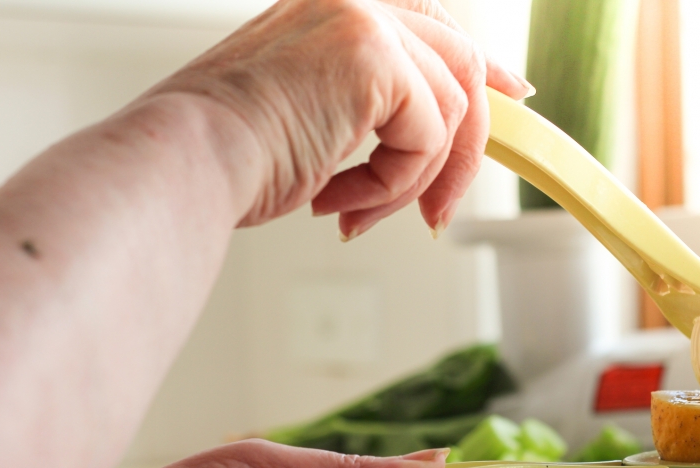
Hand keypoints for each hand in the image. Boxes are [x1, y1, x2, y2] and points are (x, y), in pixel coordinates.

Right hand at [149, 0, 530, 238]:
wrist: (186, 160)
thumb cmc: (226, 151)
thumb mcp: (310, 113)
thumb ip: (372, 104)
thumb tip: (426, 133)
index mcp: (337, 6)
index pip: (434, 25)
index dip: (482, 65)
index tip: (513, 93)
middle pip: (460, 69)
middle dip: (459, 153)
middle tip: (434, 215)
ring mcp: (366, 21)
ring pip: (448, 115)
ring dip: (408, 183)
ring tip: (353, 212)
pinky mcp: (376, 59)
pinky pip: (427, 139)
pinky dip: (392, 188)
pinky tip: (339, 203)